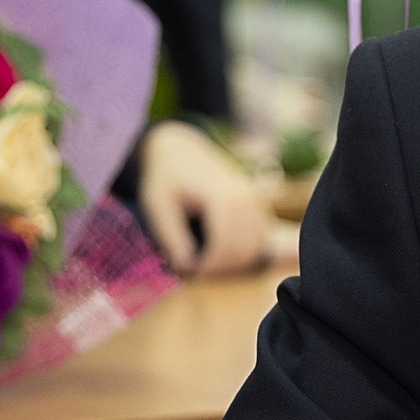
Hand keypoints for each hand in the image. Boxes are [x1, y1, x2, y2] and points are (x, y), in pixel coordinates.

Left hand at [136, 121, 271, 275]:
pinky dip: (245, 250)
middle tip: (194, 267)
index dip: (207, 266)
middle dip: (219, 267)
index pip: (224, 246)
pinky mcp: (258, 204)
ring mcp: (255, 200)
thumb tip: (185, 264)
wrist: (181, 151)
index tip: (187, 269)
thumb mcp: (158, 205)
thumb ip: (171, 235)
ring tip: (206, 259)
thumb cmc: (167, 177)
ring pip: (256, 247)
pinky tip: (221, 249)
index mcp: (223, 198)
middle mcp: (246, 198)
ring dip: (233, 261)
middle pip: (243, 250)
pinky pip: (262, 238)